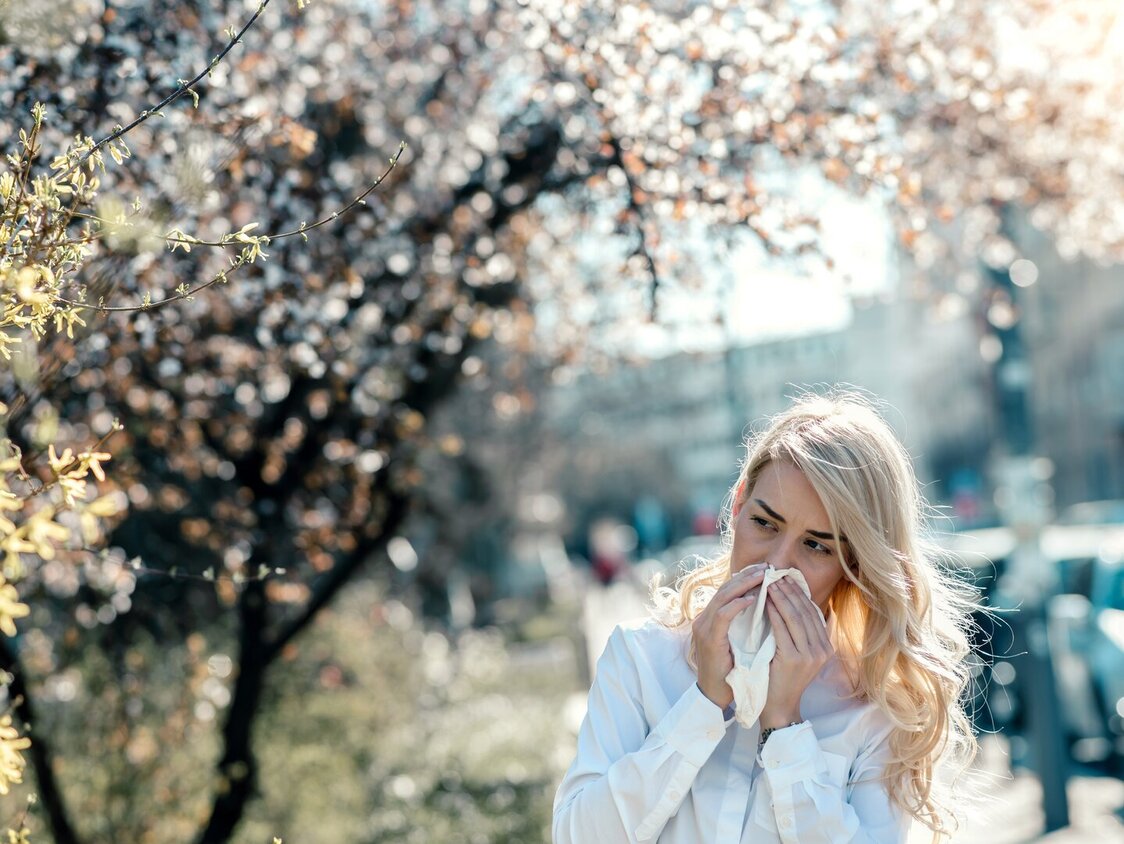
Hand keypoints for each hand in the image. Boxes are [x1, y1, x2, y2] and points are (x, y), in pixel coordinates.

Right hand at [691, 563, 766, 708]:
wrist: (715, 693)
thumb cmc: (729, 669)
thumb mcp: (738, 641)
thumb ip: (744, 624)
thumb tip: (766, 607)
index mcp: (712, 618)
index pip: (728, 590)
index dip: (745, 578)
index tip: (764, 569)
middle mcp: (705, 619)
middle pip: (725, 589)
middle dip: (746, 576)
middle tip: (766, 567)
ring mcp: (705, 628)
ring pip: (723, 597)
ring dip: (744, 585)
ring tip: (762, 577)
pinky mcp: (709, 639)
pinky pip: (723, 616)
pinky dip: (737, 605)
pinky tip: (751, 599)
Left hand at [760, 575, 833, 726]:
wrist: (778, 707)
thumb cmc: (783, 679)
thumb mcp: (799, 654)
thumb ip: (800, 634)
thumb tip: (794, 603)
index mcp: (825, 648)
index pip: (813, 613)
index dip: (800, 594)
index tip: (788, 578)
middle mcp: (822, 651)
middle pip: (805, 612)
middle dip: (790, 591)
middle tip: (777, 575)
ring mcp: (809, 656)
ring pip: (795, 618)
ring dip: (781, 598)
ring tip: (770, 583)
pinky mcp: (793, 659)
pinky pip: (782, 630)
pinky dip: (774, 613)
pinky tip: (766, 602)